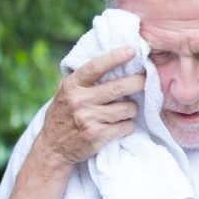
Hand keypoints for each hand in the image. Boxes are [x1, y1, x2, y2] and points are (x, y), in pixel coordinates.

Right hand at [39, 46, 142, 166]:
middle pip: (119, 87)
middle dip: (138, 82)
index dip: (115, 57)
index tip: (131, 50)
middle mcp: (80, 100)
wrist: (53, 148)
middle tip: (145, 80)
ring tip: (126, 110)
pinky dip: (128, 125)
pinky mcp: (97, 135)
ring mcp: (88, 118)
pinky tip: (121, 125)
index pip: (96, 67)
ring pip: (127, 108)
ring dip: (132, 109)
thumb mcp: (65, 93)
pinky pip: (126, 126)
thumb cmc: (64, 115)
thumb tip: (112, 61)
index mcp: (72, 86)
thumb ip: (83, 80)